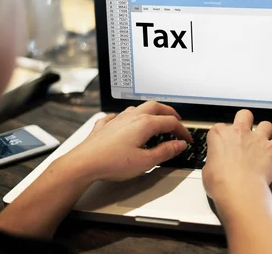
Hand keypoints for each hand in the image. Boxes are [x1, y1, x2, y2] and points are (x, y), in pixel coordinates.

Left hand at [58, 101, 192, 181]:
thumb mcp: (145, 161)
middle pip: (156, 107)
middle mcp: (132, 117)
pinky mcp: (104, 126)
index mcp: (145, 124)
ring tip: (155, 118)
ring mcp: (117, 120)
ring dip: (150, 111)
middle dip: (169, 112)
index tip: (187, 139)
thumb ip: (165, 152)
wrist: (83, 163)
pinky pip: (117, 116)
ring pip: (137, 108)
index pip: (171, 122)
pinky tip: (123, 121)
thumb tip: (179, 145)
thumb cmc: (112, 163)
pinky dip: (125, 117)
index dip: (182, 130)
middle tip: (176, 120)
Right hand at [202, 109, 271, 202]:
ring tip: (265, 137)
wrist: (238, 191)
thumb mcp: (206, 172)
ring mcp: (258, 139)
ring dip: (265, 129)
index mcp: (219, 136)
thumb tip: (216, 166)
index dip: (222, 137)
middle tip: (245, 129)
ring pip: (265, 124)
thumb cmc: (221, 183)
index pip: (219, 128)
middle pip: (244, 115)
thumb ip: (213, 162)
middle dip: (245, 120)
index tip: (223, 145)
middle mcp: (239, 133)